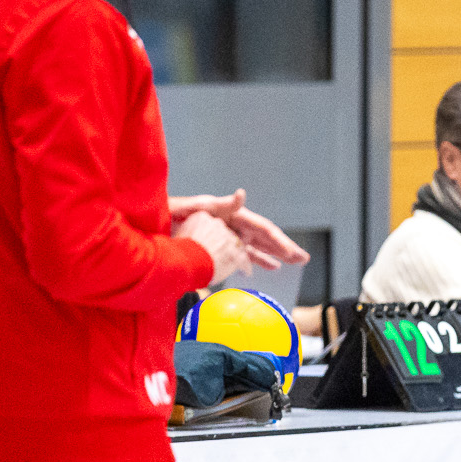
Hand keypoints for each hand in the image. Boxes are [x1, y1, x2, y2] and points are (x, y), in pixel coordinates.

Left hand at [168, 190, 310, 269]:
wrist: (156, 225)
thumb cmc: (175, 212)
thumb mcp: (200, 206)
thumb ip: (222, 203)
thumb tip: (242, 194)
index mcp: (234, 215)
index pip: (264, 229)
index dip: (280, 241)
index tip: (293, 253)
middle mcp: (236, 225)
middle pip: (266, 238)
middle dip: (286, 249)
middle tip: (304, 259)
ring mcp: (231, 236)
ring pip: (259, 247)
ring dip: (276, 255)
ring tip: (294, 263)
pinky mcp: (223, 246)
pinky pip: (245, 255)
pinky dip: (258, 261)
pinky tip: (270, 268)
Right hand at [173, 209, 249, 284]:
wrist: (184, 263)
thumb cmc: (177, 253)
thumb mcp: (178, 235)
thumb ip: (188, 232)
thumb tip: (189, 237)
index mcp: (202, 217)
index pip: (212, 224)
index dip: (211, 236)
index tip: (209, 244)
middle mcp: (217, 224)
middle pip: (225, 233)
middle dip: (223, 244)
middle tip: (219, 256)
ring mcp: (228, 238)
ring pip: (236, 244)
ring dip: (234, 254)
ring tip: (231, 265)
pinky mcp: (236, 252)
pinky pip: (244, 259)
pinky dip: (244, 267)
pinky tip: (243, 273)